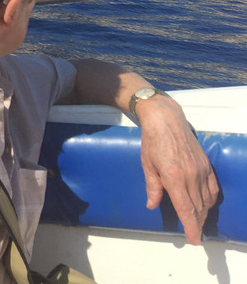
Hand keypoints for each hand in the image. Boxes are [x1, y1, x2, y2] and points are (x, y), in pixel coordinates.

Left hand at [136, 94, 219, 243]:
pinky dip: (210, 199)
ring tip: (198, 222)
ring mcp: (201, 170)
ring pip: (206, 199)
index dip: (191, 226)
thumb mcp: (147, 164)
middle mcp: (190, 175)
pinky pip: (213, 188)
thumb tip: (151, 205)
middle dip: (197, 224)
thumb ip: (152, 186)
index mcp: (173, 176)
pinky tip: (206, 205)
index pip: (186, 208)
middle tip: (194, 234)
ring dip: (204, 213)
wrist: (166, 120)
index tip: (194, 239)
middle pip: (198, 207)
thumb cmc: (152, 141)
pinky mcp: (207, 165)